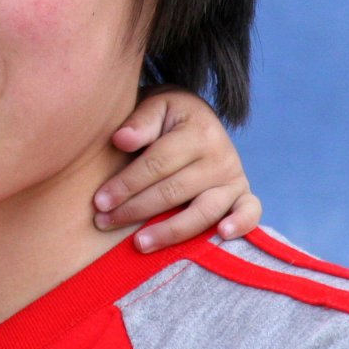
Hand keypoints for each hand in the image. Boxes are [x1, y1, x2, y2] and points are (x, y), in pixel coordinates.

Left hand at [93, 86, 260, 251]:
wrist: (196, 119)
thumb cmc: (167, 116)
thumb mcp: (155, 105)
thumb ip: (140, 121)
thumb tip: (121, 140)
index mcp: (197, 130)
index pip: (157, 164)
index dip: (126, 184)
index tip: (99, 201)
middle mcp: (220, 155)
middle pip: (174, 191)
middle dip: (135, 209)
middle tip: (103, 222)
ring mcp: (234, 177)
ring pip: (203, 211)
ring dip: (170, 231)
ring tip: (139, 243)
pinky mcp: (244, 194)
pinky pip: (249, 213)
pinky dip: (241, 225)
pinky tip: (222, 235)